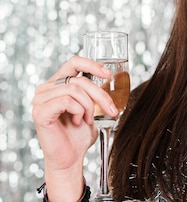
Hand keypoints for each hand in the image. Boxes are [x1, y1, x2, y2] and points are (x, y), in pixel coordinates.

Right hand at [32, 56, 118, 178]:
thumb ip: (94, 91)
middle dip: (100, 95)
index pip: (74, 62)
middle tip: (110, 110)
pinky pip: (66, 101)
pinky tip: (77, 122)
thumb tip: (111, 78)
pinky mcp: (40, 112)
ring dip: (89, 106)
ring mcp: (40, 100)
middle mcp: (46, 89)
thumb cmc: (79, 134)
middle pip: (80, 79)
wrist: (71, 158)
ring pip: (75, 89)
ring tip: (87, 119)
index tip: (108, 74)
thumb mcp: (91, 107)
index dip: (92, 64)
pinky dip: (78, 111)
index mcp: (58, 84)